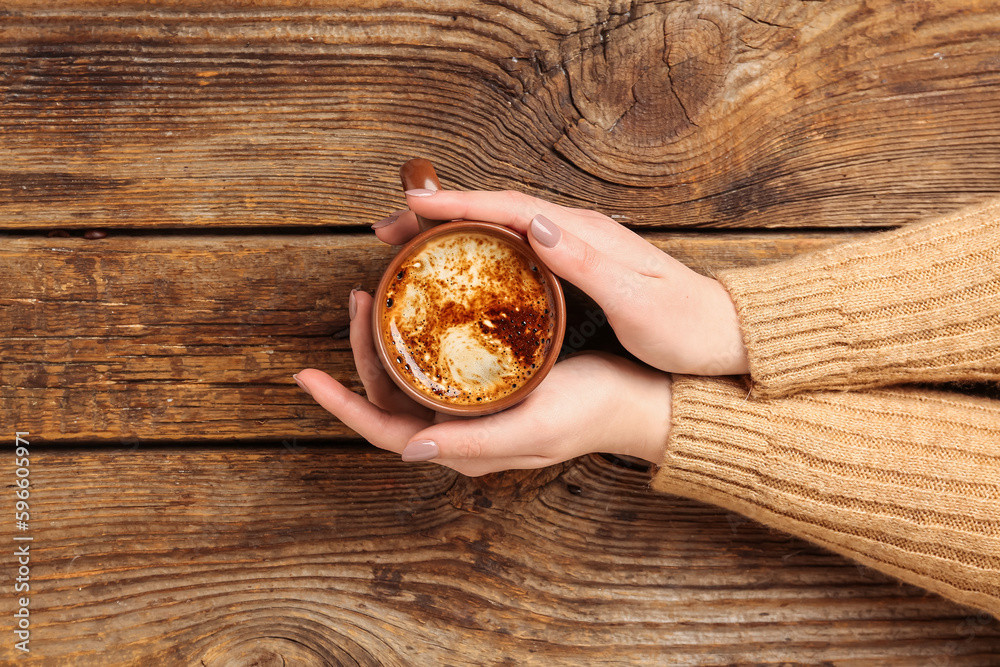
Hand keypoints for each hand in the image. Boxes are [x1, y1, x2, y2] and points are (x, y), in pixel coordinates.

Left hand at [294, 290, 671, 475]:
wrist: (637, 398)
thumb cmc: (591, 411)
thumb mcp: (532, 425)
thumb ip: (469, 443)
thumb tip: (407, 448)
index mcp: (461, 448)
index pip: (383, 430)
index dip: (341, 405)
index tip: (305, 375)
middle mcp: (458, 430)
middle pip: (390, 395)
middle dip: (363, 351)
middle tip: (358, 298)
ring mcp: (472, 408)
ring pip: (410, 376)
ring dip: (386, 338)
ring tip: (377, 293)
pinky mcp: (489, 385)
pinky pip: (437, 363)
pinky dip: (418, 334)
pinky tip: (418, 304)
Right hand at [374, 188, 748, 375]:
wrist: (723, 335)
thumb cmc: (684, 325)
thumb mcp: (637, 300)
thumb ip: (587, 262)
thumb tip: (536, 222)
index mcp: (586, 234)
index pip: (510, 206)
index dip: (458, 204)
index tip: (411, 205)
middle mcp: (577, 233)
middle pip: (496, 211)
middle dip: (440, 214)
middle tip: (388, 229)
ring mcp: (576, 249)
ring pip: (501, 229)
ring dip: (453, 232)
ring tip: (408, 245)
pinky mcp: (576, 269)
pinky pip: (514, 251)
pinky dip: (478, 251)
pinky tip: (459, 271)